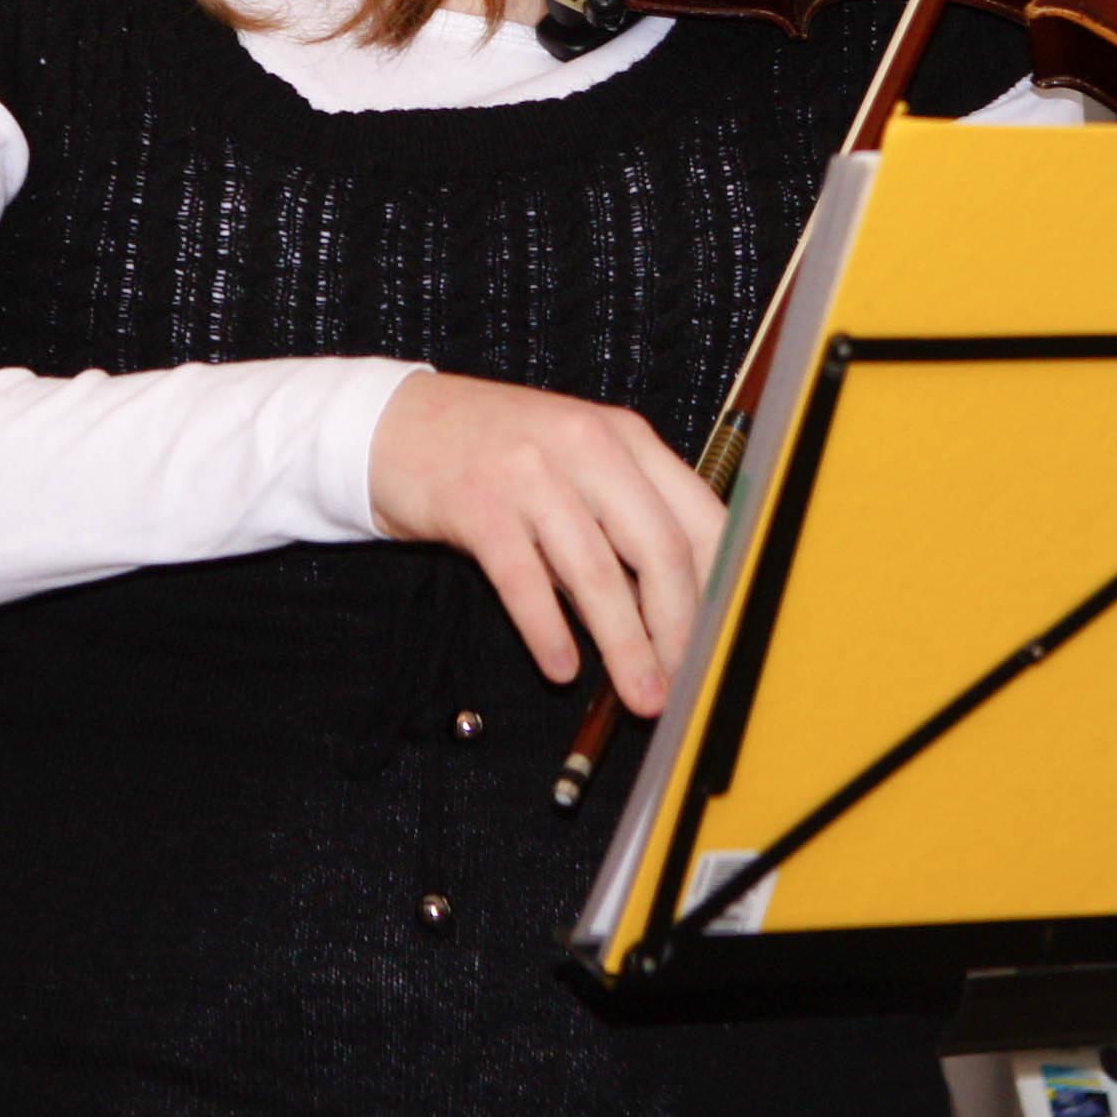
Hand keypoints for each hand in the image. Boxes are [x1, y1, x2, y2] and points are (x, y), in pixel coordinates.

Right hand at [367, 372, 727, 715]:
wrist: (395, 424)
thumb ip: (624, 518)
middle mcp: (585, 445)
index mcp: (624, 436)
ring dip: (625, 645)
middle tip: (683, 681)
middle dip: (678, 627)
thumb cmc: (495, 452)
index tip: (721, 638)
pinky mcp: (477, 503)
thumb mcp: (574, 463)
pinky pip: (525, 579)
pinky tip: (561, 667)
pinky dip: (548, 631)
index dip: (718, 586)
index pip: (698, 515)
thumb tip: (674, 608)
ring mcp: (530, 472)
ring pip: (597, 571)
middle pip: (658, 547)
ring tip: (639, 693)